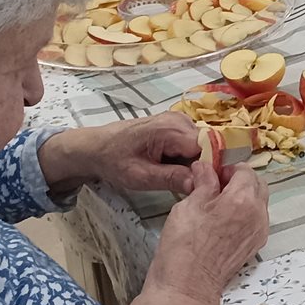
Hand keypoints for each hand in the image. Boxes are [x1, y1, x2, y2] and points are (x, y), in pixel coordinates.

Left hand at [40, 114, 200, 193]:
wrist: (95, 147)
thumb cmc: (114, 161)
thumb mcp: (140, 176)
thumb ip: (171, 179)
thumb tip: (199, 184)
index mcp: (171, 130)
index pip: (209, 147)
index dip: (210, 167)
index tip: (202, 185)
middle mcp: (179, 120)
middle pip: (208, 145)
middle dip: (201, 166)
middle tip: (185, 184)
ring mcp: (178, 120)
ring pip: (202, 145)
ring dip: (193, 162)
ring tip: (175, 175)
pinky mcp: (175, 124)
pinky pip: (193, 142)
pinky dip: (186, 156)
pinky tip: (171, 165)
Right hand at [146, 161, 269, 302]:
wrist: (188, 285)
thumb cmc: (185, 245)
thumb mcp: (190, 204)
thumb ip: (204, 181)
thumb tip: (206, 167)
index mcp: (243, 199)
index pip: (245, 171)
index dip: (228, 167)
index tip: (212, 171)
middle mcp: (258, 214)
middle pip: (256, 185)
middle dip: (239, 180)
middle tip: (215, 184)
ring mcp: (259, 231)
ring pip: (258, 203)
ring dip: (242, 197)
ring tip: (216, 204)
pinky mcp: (254, 245)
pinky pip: (255, 220)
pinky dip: (244, 213)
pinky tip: (222, 220)